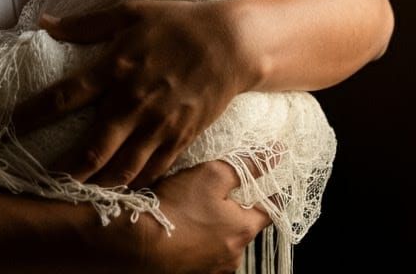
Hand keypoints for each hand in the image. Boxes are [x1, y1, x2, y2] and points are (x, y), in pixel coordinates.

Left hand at [12, 0, 256, 188]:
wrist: (230, 43)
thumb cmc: (176, 22)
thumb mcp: (129, 13)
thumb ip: (85, 24)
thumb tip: (45, 23)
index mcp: (115, 67)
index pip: (66, 96)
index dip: (37, 112)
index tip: (14, 124)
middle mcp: (133, 100)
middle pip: (93, 147)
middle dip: (67, 169)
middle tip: (45, 180)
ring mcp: (158, 123)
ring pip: (122, 167)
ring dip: (98, 184)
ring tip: (78, 192)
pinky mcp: (181, 137)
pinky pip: (153, 170)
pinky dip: (134, 183)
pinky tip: (119, 189)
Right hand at [148, 161, 269, 273]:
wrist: (140, 245)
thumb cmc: (178, 208)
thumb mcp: (212, 175)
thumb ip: (245, 165)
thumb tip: (275, 154)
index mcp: (243, 229)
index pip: (270, 209)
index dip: (267, 191)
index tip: (264, 179)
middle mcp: (233, 254)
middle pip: (243, 224)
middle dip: (234, 206)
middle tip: (217, 187)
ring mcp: (212, 266)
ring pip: (221, 237)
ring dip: (213, 223)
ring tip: (192, 204)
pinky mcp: (191, 271)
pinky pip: (201, 249)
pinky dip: (196, 235)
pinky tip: (181, 222)